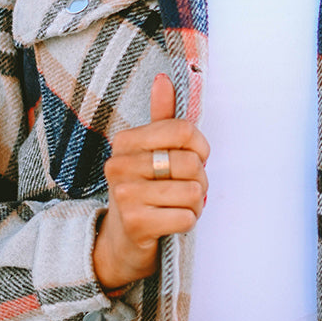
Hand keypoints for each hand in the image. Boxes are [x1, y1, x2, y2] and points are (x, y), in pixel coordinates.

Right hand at [93, 73, 209, 290]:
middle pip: (192, 164)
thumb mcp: (151, 153)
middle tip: (185, 190)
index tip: (195, 159)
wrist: (121, 241)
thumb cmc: (144, 191)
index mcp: (125, 142)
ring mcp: (125, 195)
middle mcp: (119, 165)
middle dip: (200, 182)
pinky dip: (188, 223)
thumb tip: (164, 79)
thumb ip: (161, 118)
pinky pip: (187, 217)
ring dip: (195, 205)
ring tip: (177, 207)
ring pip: (193, 193)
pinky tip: (171, 223)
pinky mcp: (136, 223)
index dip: (201, 148)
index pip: (184, 131)